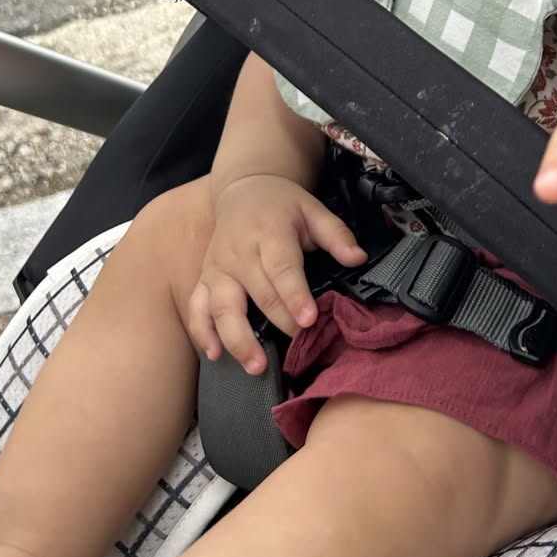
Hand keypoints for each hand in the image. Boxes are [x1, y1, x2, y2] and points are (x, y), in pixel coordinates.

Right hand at [185, 174, 365, 372]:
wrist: (242, 190)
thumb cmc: (283, 205)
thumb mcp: (313, 209)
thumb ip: (336, 234)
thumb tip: (359, 258)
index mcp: (269, 232)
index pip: (282, 268)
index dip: (295, 295)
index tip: (309, 321)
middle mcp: (239, 252)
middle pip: (258, 294)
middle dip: (279, 323)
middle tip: (299, 347)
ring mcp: (217, 268)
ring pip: (223, 307)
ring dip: (237, 339)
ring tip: (256, 366)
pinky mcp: (204, 279)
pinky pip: (197, 308)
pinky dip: (202, 333)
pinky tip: (214, 355)